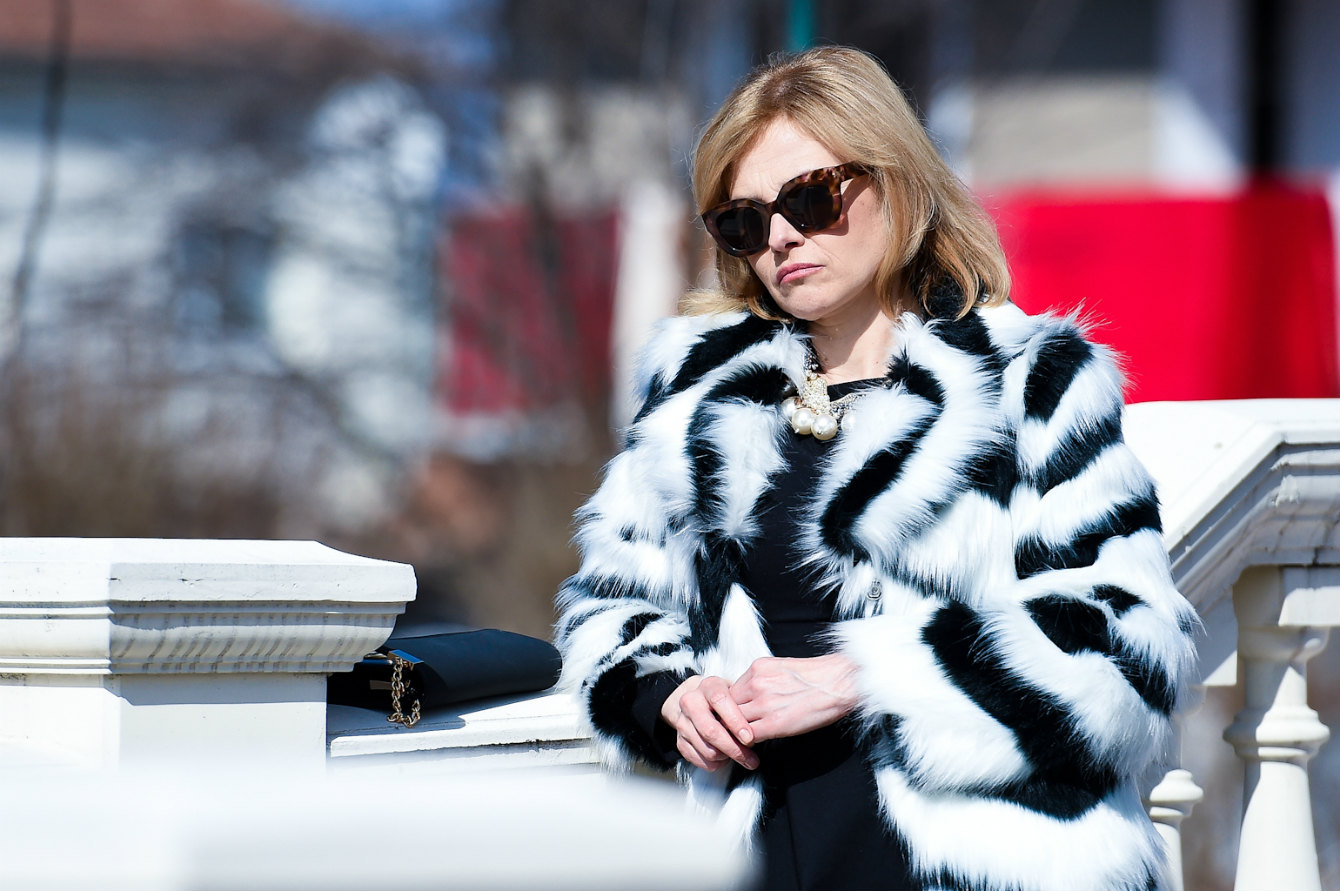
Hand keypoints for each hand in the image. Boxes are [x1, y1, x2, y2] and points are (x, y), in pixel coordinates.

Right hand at [660, 675, 758, 771]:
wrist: (698, 700)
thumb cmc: (724, 699)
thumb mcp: (735, 693)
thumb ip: (744, 707)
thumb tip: (759, 729)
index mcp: (708, 686)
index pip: (720, 701)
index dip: (735, 721)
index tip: (750, 738)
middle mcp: (691, 702)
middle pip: (710, 730)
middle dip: (733, 748)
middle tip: (751, 759)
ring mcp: (683, 722)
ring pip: (706, 749)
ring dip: (726, 758)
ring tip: (740, 757)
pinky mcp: (679, 740)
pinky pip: (698, 759)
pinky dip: (714, 764)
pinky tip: (725, 759)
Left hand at [729, 654, 859, 742]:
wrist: (839, 683)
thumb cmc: (816, 677)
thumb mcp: (781, 668)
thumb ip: (761, 680)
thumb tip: (748, 695)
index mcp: (757, 668)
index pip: (730, 690)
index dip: (731, 706)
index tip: (735, 715)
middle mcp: (756, 683)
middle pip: (727, 706)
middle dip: (729, 719)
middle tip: (733, 730)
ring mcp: (764, 702)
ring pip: (735, 722)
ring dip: (737, 733)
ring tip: (740, 740)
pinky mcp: (774, 722)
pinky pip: (748, 736)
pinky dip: (747, 743)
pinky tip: (753, 746)